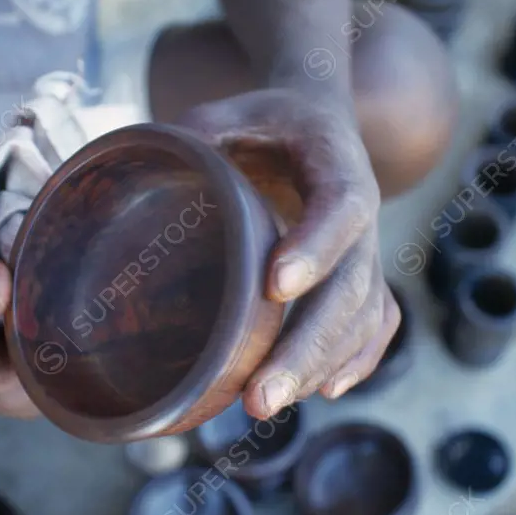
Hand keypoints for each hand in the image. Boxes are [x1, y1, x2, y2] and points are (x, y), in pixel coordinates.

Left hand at [179, 88, 400, 418]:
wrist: (317, 123)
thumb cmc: (266, 120)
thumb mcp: (230, 109)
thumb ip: (196, 134)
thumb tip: (140, 171)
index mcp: (335, 160)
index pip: (339, 205)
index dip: (315, 247)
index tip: (274, 288)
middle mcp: (362, 212)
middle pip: (352, 286)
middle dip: (306, 346)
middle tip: (259, 397)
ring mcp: (366, 249)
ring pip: (361, 317)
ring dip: (317, 366)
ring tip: (264, 406)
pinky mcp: (361, 275)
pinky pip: (374, 323)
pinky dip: (355, 360)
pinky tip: (321, 390)